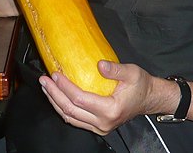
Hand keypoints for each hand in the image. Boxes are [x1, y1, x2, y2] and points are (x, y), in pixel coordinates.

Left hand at [38, 60, 156, 135]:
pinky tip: (57, 97)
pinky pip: (75, 120)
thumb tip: (99, 65)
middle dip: (54, 94)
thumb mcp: (132, 72)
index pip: (80, 99)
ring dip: (55, 102)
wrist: (149, 99)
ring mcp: (100, 127)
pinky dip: (63, 108)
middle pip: (71, 110)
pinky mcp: (97, 126)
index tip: (55, 74)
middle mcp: (103, 122)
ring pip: (70, 118)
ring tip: (46, 87)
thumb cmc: (141, 85)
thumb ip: (115, 69)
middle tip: (44, 80)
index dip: (65, 87)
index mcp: (111, 110)